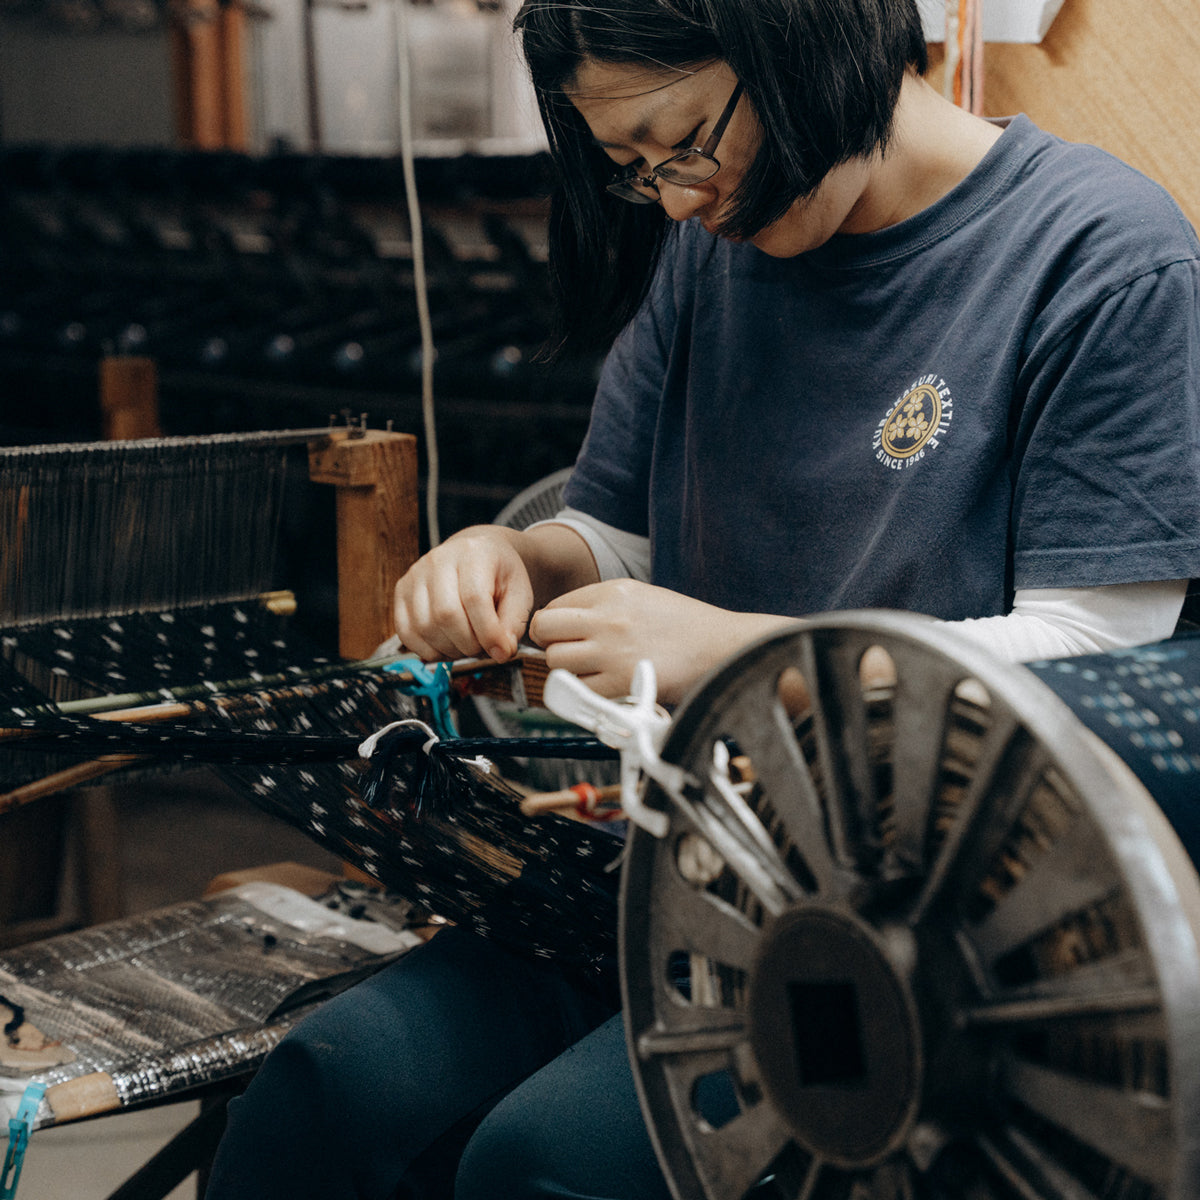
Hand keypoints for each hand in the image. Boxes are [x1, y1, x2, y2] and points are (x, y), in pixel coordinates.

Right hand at [393, 528, 532, 662]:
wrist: (477, 555)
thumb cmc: (499, 575)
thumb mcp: (519, 593)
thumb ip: (513, 624)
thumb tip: (501, 653)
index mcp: (473, 553)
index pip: (474, 598)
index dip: (488, 633)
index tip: (502, 652)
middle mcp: (438, 559)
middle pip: (446, 614)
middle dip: (469, 644)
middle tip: (483, 648)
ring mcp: (415, 575)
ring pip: (425, 626)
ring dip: (449, 649)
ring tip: (467, 646)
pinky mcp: (401, 591)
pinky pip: (407, 632)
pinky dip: (428, 650)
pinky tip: (447, 646)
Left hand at [529, 579, 797, 703]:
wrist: (722, 646)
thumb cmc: (687, 625)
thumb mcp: (643, 597)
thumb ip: (604, 606)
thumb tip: (568, 623)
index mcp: (612, 592)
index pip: (554, 607)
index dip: (554, 626)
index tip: (564, 637)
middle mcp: (607, 618)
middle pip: (545, 630)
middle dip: (549, 644)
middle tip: (565, 655)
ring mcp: (612, 651)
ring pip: (556, 662)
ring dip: (566, 671)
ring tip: (587, 674)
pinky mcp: (621, 682)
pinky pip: (580, 691)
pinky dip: (584, 694)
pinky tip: (601, 690)